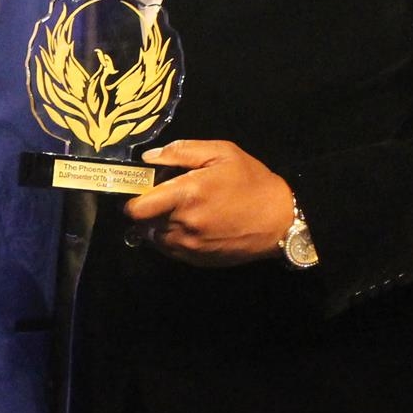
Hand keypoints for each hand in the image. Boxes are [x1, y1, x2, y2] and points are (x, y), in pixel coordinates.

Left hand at [123, 140, 293, 266]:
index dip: (132, 199)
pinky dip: (173, 239)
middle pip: (144, 223)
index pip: (137, 207)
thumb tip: (150, 158)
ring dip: (160, 226)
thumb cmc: (252, 181)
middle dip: (149, 210)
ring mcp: (190, 246)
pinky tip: (192, 226)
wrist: (280, 219)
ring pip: (156, 238)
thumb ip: (182, 152)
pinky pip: (172, 251)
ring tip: (180, 212)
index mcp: (186, 195)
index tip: (141, 190)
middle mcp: (183, 224)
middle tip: (165, 198)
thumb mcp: (222, 153)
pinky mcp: (198, 260)